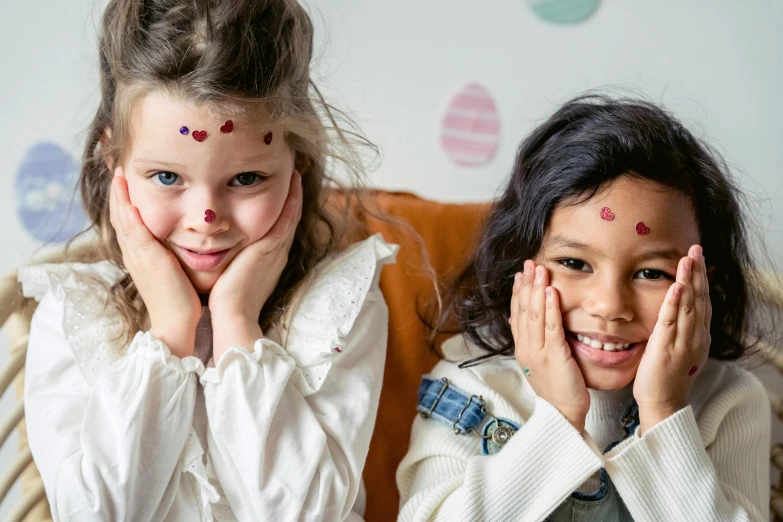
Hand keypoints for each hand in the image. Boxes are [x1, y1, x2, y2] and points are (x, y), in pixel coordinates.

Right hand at [109, 167, 200, 357]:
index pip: (129, 216)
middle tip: (115, 161)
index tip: (126, 172)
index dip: (125, 194)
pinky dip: (127, 209)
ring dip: (118, 190)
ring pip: (121, 216)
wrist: (178, 325)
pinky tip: (126, 192)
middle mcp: (134, 251)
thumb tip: (190, 234)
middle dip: (117, 185)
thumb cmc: (183, 300)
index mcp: (141, 253)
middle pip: (120, 211)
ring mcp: (137, 254)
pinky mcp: (145, 258)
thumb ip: (176, 250)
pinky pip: (132, 229)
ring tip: (117, 167)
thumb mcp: (176, 268)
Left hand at [209, 172, 301, 360]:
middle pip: (288, 218)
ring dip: (294, 193)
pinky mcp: (271, 249)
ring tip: (295, 171)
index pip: (277, 228)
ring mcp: (276, 250)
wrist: (232, 318)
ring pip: (290, 215)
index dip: (281, 208)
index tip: (279, 189)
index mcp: (267, 260)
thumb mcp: (230, 276)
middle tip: (292, 173)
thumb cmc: (225, 303)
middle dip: (290, 196)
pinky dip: (292, 200)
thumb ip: (229, 260)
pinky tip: (293, 182)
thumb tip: (214, 248)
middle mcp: (276, 253)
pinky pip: (286, 219)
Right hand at [511, 260, 589, 432]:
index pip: (516, 314)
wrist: (563, 413)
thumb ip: (532, 340)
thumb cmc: (557, 388)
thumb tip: (522, 321)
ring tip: (540, 270)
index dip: (518, 293)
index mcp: (522, 349)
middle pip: (523, 310)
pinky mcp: (553, 356)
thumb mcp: (539, 361)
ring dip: (536, 290)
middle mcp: (526, 348)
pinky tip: (551, 292)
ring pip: (534, 315)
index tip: (521, 274)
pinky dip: (550, 308)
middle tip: (529, 263)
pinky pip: (550, 327)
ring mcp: (537, 352)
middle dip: (526, 284)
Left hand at [634, 245, 710, 433]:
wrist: (663, 403)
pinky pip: (672, 322)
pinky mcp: (667, 349)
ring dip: (689, 281)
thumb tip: (678, 306)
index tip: (698, 258)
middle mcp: (696, 337)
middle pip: (700, 299)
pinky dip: (675, 303)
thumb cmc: (666, 376)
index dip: (701, 278)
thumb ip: (679, 327)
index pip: (702, 301)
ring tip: (688, 259)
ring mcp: (683, 343)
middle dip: (698, 273)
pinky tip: (677, 287)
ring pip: (689, 306)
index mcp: (698, 336)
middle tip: (696, 249)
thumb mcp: (678, 347)